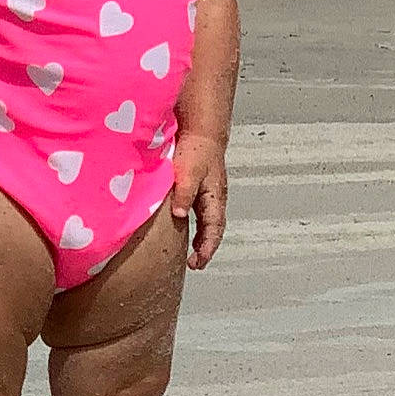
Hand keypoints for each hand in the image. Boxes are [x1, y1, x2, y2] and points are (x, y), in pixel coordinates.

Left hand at [169, 132, 227, 269]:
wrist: (201, 131)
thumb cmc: (197, 149)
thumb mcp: (188, 171)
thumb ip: (184, 192)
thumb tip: (179, 214)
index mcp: (214, 198)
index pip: (213, 230)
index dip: (207, 248)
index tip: (197, 263)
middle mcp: (215, 198)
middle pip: (214, 229)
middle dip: (206, 248)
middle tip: (195, 264)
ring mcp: (209, 194)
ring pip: (209, 222)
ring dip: (202, 238)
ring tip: (191, 253)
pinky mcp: (201, 188)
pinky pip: (202, 212)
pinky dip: (196, 224)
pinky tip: (184, 226)